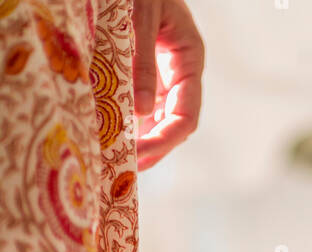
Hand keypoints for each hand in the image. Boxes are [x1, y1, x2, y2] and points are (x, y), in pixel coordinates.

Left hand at [133, 0, 204, 170]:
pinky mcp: (146, 70)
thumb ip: (142, 62)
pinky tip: (115, 133)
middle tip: (126, 167)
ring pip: (159, 118)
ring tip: (119, 156)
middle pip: (174, 124)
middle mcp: (181, 72)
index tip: (140, 155)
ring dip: (142, 139)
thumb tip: (141, 114)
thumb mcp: (140, 18)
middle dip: (153, 147)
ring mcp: (165, 72)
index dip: (165, 140)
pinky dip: (131, 122)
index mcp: (190, 59)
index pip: (186, 116)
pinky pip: (143, 104)